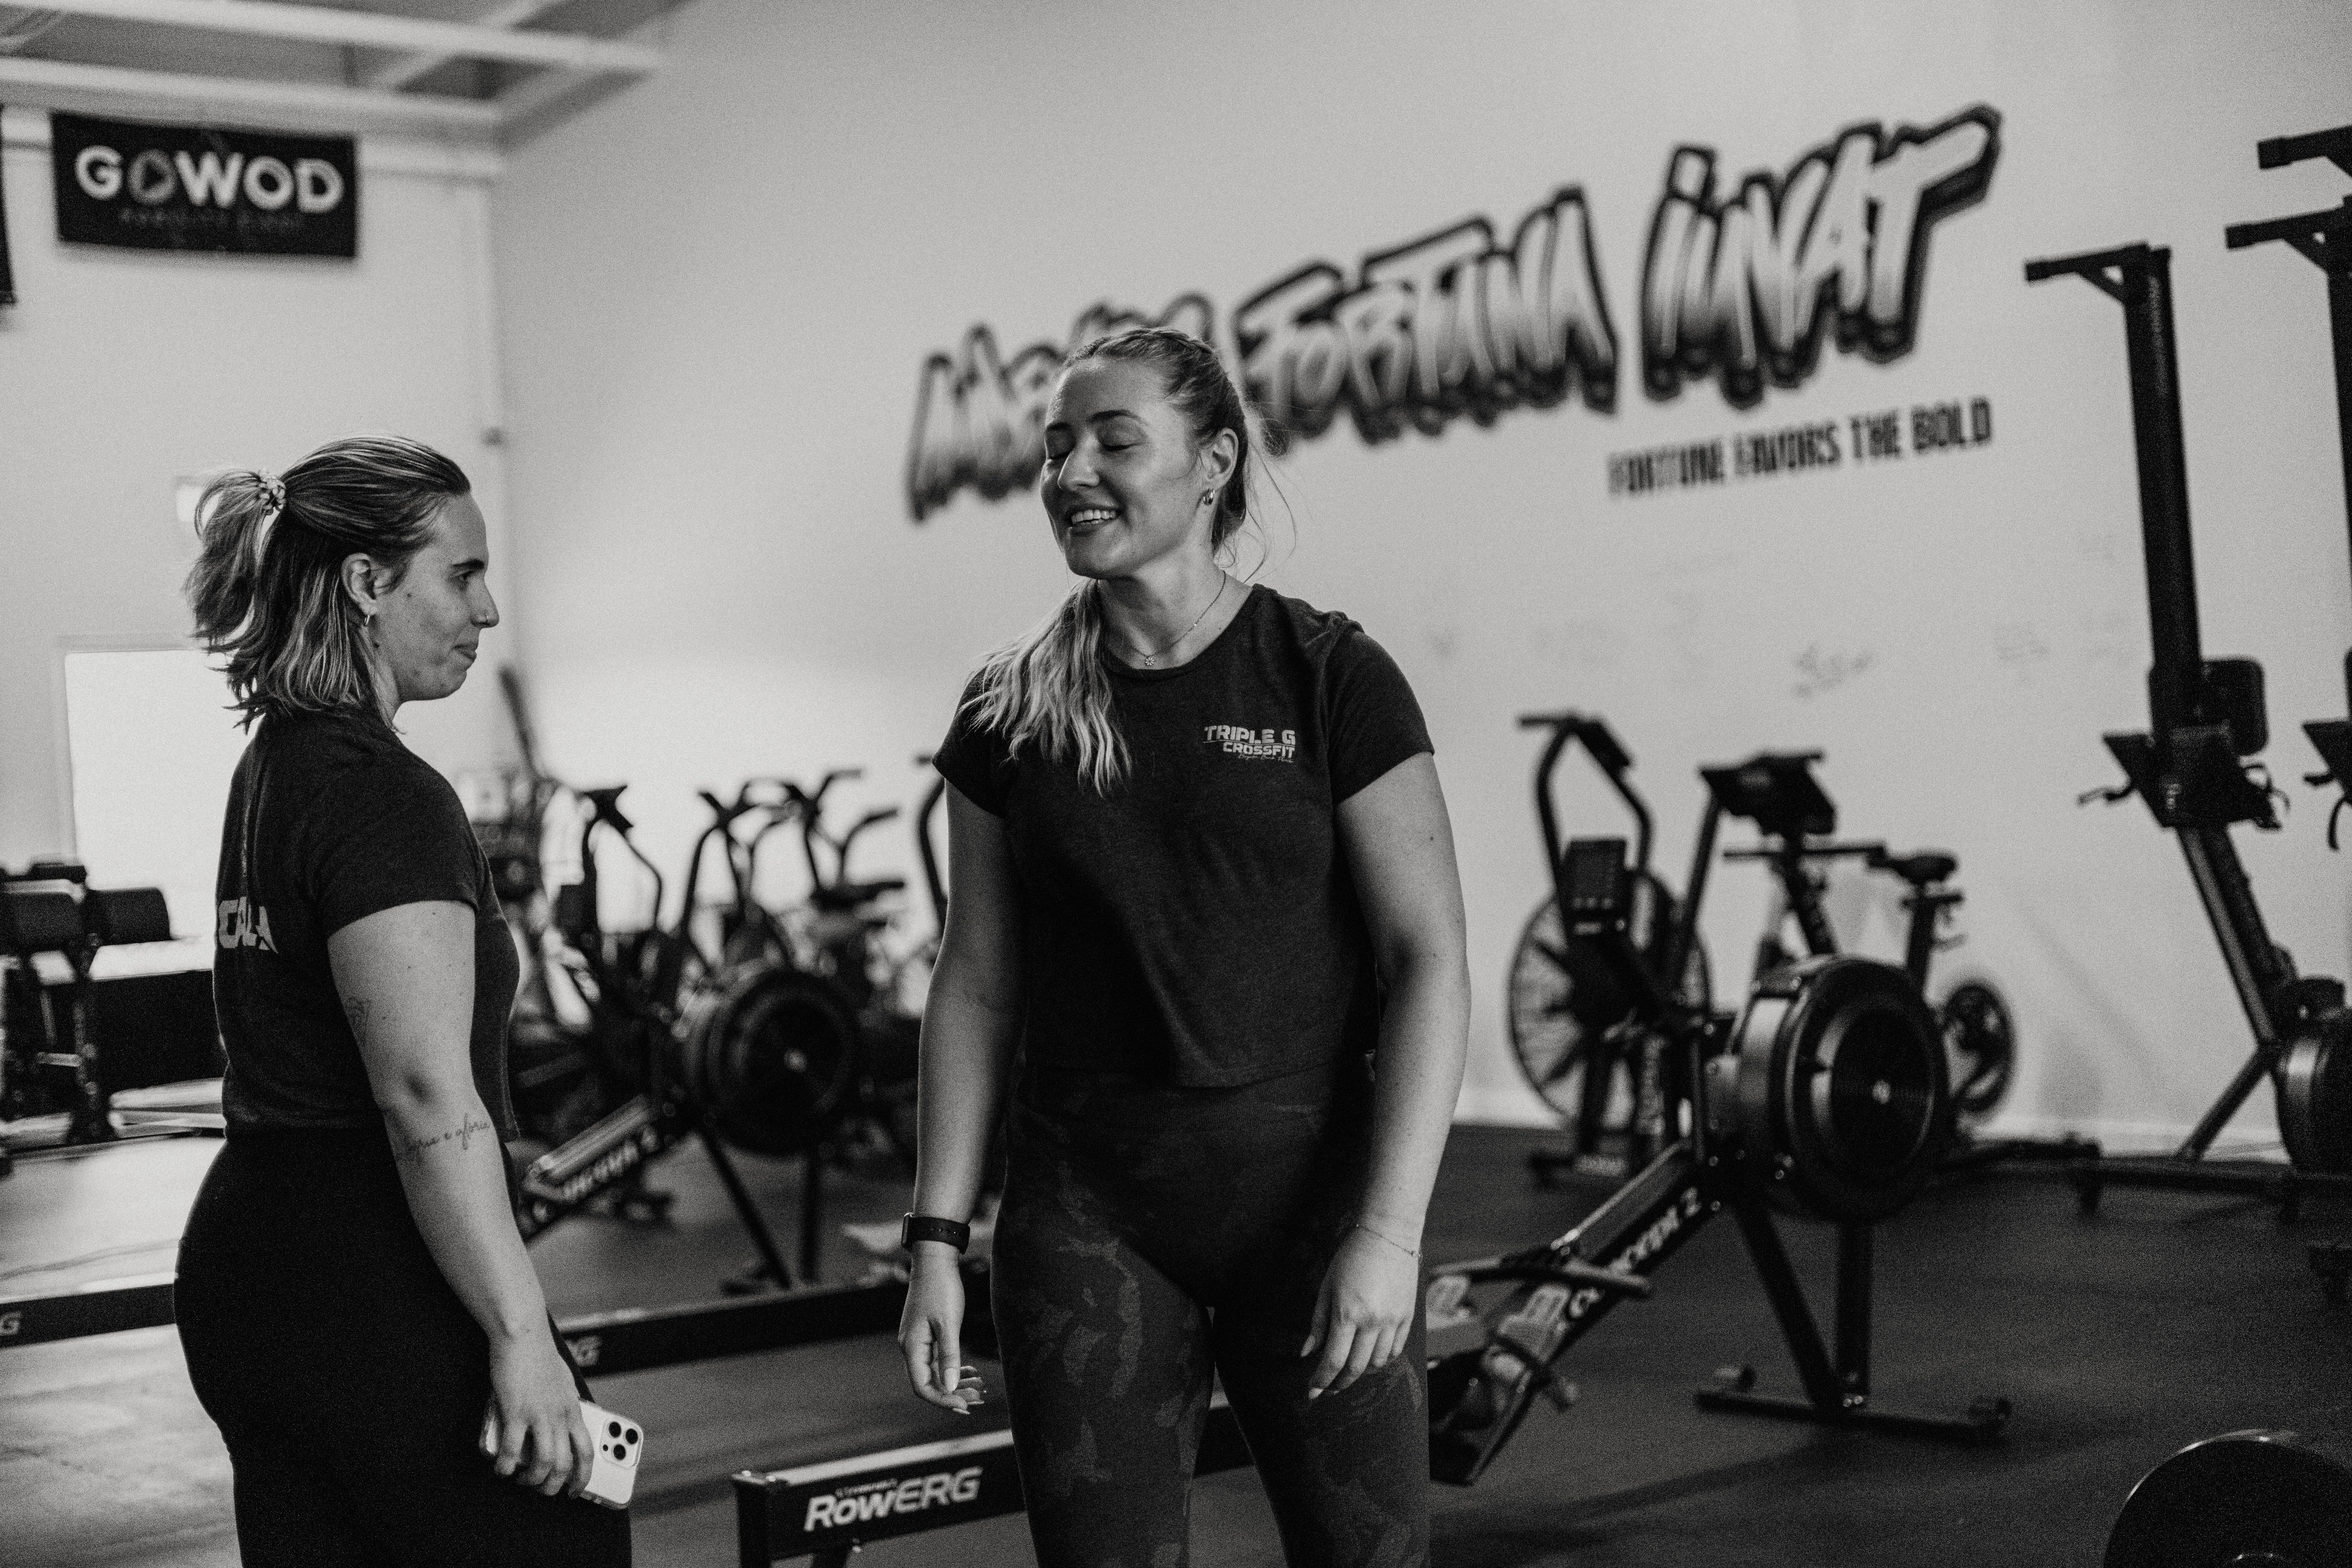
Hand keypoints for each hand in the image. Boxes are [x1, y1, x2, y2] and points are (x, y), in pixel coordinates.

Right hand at [480, 1330, 591, 1496]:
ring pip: (542, 1462)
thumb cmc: (539, 1356)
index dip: (583, 1477)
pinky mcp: (516, 1411)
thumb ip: (561, 1405)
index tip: (576, 1490)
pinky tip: (500, 1468)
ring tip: (521, 1480)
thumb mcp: (561, 1383)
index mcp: (573, 1409)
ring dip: (531, 1479)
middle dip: (552, 1485)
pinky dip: (505, 1465)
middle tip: (541, 1489)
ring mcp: (539, 1414)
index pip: (587, 1451)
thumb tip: (556, 1422)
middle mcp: (560, 1415)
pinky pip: (510, 1450)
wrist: (523, 1334)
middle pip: (565, 1464)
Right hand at [897, 1246, 988, 1414]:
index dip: (943, 1400)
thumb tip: (951, 1387)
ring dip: (955, 1382)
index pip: (923, 1387)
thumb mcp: (948, 1322)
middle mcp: (910, 1347)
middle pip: (929, 1383)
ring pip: (935, 1372)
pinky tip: (970, 1371)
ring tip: (978, 1386)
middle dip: (953, 1393)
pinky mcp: (926, 1334)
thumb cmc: (941, 1288)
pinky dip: (953, 1368)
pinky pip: (937, 1360)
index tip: (965, 1406)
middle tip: (978, 1398)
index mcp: (911, 1347)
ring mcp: (917, 1341)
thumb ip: (949, 1356)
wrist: (935, 1260)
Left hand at [1301, 1224, 1418, 1400]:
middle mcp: (1372, 1322)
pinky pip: (1395, 1350)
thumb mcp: (1326, 1287)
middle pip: (1355, 1368)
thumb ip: (1318, 1323)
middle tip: (1328, 1389)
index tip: (1311, 1392)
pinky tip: (1370, 1357)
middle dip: (1338, 1383)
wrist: (1387, 1236)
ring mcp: (1393, 1321)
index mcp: (1347, 1314)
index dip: (1320, 1381)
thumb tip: (1307, 1353)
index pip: (1332, 1360)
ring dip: (1360, 1372)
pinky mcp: (1407, 1317)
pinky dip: (1382, 1360)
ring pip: (1377, 1363)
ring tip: (1348, 1370)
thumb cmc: (1350, 1258)